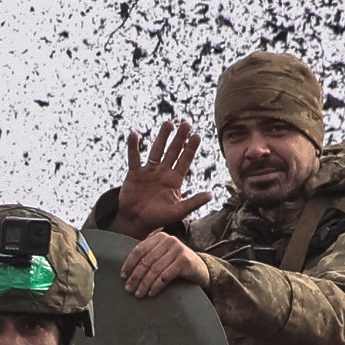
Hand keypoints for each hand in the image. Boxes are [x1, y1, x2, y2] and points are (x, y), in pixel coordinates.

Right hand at [110, 122, 212, 236]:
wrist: (136, 221)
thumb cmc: (158, 217)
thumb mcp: (178, 211)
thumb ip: (193, 202)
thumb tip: (211, 195)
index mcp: (175, 180)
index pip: (185, 161)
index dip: (191, 148)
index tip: (197, 135)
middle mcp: (163, 172)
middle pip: (173, 151)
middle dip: (179, 138)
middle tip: (186, 124)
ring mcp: (149, 171)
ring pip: (156, 150)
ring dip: (162, 137)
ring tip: (168, 123)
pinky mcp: (134, 173)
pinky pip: (134, 158)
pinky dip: (133, 147)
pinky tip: (134, 135)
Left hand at [123, 231, 212, 297]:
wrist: (201, 270)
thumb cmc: (177, 265)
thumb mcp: (162, 256)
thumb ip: (148, 257)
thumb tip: (126, 272)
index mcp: (159, 237)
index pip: (139, 250)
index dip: (129, 264)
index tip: (122, 276)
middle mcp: (169, 240)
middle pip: (146, 261)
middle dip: (135, 277)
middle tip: (128, 289)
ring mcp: (178, 250)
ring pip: (155, 269)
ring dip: (144, 284)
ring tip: (139, 293)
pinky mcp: (185, 261)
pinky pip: (165, 276)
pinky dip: (156, 286)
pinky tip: (151, 293)